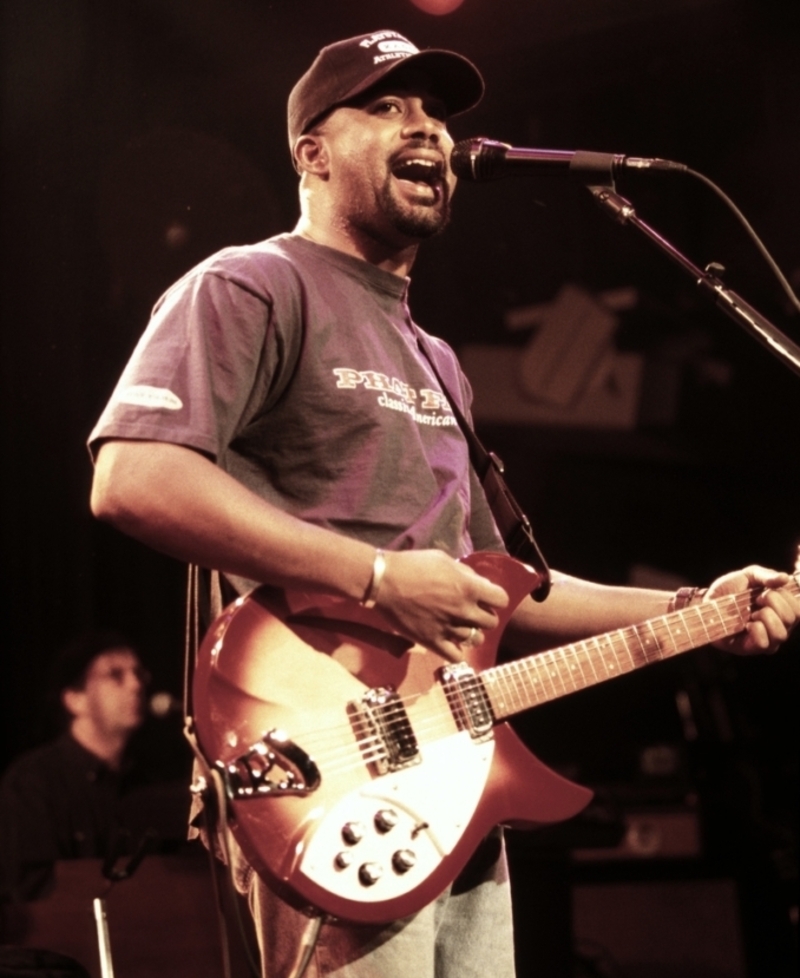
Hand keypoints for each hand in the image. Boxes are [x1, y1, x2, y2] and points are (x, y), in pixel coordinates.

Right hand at [374, 549, 508, 661]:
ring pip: (476, 640)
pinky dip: (457, 651)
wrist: (384, 581)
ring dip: (472, 633)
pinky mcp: (432, 642)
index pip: (501, 599)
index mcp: (469, 588)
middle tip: (471, 610)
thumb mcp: (443, 559)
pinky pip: (456, 656)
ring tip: (460, 626)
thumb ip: (465, 573)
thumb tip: (478, 583)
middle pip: (491, 622)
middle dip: (484, 615)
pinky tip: (451, 642)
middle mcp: (463, 610)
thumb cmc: (413, 565)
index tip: (486, 596)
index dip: (495, 597)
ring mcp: (448, 629)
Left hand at [706, 565, 799, 654]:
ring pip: (781, 634)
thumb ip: (767, 576)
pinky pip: (764, 644)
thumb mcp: (749, 576)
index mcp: (781, 611)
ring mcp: (765, 639)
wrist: (707, 600)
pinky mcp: (749, 648)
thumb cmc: (730, 589)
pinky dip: (757, 630)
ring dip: (766, 617)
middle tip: (757, 599)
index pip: (799, 610)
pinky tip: (747, 624)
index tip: (766, 591)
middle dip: (774, 603)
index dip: (786, 597)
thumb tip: (785, 578)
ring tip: (752, 612)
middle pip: (792, 619)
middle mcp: (778, 627)